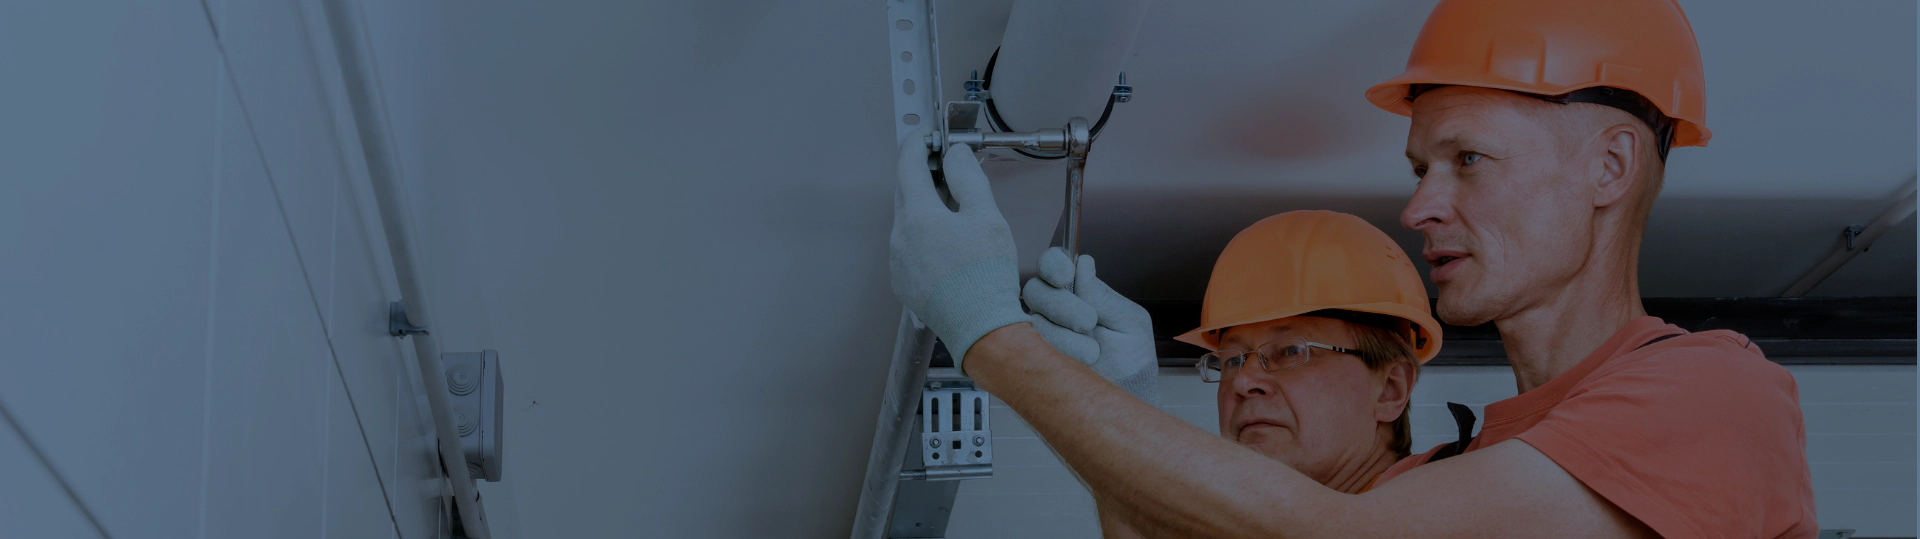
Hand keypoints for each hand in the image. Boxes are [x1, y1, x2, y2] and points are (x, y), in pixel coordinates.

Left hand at [889, 128, 1028, 372]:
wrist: (980, 326)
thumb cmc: (985, 276)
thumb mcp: (986, 216)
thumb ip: (967, 178)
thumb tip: (955, 155)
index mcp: (917, 216)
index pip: (908, 165)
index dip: (919, 143)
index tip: (930, 136)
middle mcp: (900, 237)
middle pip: (905, 191)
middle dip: (923, 173)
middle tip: (946, 165)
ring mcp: (898, 261)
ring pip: (907, 220)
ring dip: (925, 206)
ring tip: (954, 206)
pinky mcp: (903, 281)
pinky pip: (909, 246)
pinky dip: (924, 234)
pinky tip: (948, 241)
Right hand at [1021, 247, 1158, 405]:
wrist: (1125, 397)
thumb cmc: (1131, 361)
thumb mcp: (1129, 322)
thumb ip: (1104, 296)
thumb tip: (1083, 263)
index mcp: (1078, 292)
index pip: (1053, 264)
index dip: (1053, 265)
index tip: (1066, 275)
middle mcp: (1054, 308)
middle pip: (1035, 289)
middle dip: (1063, 305)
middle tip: (1089, 322)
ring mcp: (1040, 333)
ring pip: (1033, 319)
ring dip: (1064, 335)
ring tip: (1092, 351)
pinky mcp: (1032, 357)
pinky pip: (1029, 345)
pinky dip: (1057, 351)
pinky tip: (1075, 361)